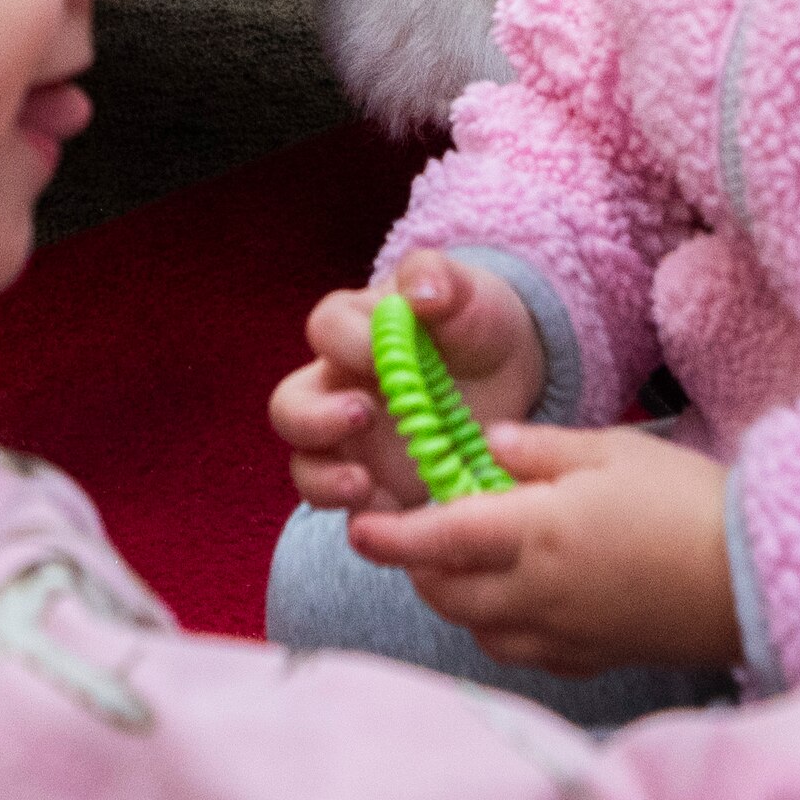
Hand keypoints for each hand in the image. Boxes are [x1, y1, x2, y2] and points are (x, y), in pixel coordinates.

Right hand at [275, 251, 546, 515]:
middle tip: (362, 417)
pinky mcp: (377, 488)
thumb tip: (421, 293)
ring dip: (324, 479)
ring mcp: (352, 445)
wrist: (508, 377)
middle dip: (314, 418)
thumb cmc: (473, 323)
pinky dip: (367, 520)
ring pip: (306, 465)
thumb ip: (440, 279)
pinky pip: (353, 512)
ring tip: (363, 485)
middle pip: (291, 406)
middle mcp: (337, 388)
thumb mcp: (467, 292)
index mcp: (352, 330)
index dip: (347, 342)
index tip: (381, 353)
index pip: (326, 329)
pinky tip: (399, 520)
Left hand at [352, 419, 740, 675]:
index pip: (440, 540)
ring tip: (461, 563)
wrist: (757, 576)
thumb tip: (486, 448)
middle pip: (448, 593)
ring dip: (456, 599)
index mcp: (538, 534)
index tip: (358, 529)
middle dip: (418, 569)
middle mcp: (539, 593)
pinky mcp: (594, 657)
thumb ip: (539, 450)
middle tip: (412, 536)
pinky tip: (515, 598)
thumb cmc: (687, 501)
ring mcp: (566, 633)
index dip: (392, 538)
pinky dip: (500, 627)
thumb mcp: (612, 451)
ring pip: (480, 629)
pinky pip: (523, 650)